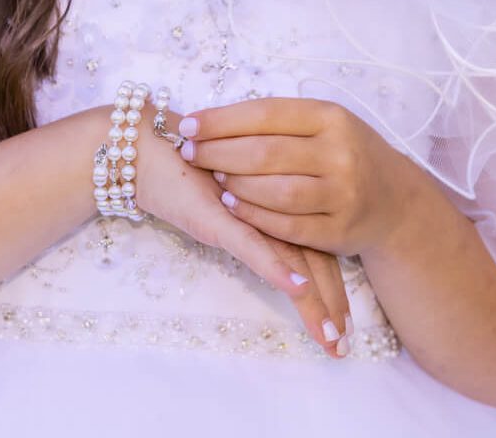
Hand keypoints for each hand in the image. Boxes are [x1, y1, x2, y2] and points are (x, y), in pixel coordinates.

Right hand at [127, 114, 356, 356]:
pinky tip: (295, 288)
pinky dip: (275, 267)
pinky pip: (252, 245)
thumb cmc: (187, 177)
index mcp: (278, 208)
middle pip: (314, 260)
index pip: (317, 252)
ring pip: (291, 260)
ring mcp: (249, 213)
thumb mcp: (225, 213)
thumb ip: (252, 233)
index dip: (334, 288)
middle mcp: (272, 210)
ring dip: (311, 301)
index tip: (346, 325)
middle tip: (343, 346)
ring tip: (329, 336)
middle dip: (330, 306)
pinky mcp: (220, 217)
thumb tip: (282, 273)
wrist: (149, 149)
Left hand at [177, 96, 416, 257]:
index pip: (265, 114)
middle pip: (264, 153)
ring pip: (274, 192)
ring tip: (214, 179)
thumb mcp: (325, 125)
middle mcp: (340, 154)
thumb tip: (211, 120)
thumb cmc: (346, 154)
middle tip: (190, 153)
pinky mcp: (338, 232)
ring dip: (235, 186)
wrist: (396, 202)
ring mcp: (342, 195)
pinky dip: (253, 216)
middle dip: (218, 153)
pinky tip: (233, 206)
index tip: (188, 125)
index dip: (221, 121)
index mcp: (332, 117)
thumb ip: (279, 122)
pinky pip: (286, 226)